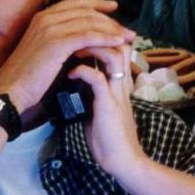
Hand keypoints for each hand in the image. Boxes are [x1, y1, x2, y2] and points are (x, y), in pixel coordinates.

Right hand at [0, 0, 135, 112]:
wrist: (10, 90)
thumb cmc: (29, 76)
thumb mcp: (48, 51)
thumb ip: (64, 41)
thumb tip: (86, 40)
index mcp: (43, 17)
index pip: (76, 2)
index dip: (97, 3)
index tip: (114, 7)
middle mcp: (46, 18)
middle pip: (87, 11)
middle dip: (110, 19)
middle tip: (127, 29)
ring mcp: (50, 29)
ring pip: (90, 22)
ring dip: (112, 29)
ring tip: (127, 37)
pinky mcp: (56, 43)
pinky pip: (87, 35)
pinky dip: (105, 38)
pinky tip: (117, 42)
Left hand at [81, 43, 146, 182]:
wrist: (121, 160)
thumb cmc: (109, 138)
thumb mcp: (100, 108)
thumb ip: (93, 92)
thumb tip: (77, 82)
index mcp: (121, 83)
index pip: (118, 48)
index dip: (103, 36)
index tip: (81, 36)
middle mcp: (122, 83)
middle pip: (119, 44)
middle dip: (99, 35)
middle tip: (77, 35)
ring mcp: (117, 92)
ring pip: (113, 56)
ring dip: (92, 48)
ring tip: (74, 49)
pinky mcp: (108, 104)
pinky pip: (97, 79)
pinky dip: (83, 72)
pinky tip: (71, 73)